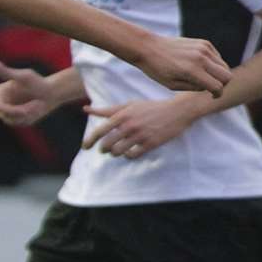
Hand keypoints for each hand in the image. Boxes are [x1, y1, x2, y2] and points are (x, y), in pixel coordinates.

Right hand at [0, 62, 63, 126]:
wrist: (51, 93)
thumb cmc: (37, 82)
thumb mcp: (24, 77)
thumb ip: (8, 73)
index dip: (7, 110)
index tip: (23, 112)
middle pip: (4, 115)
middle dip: (21, 112)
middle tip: (37, 105)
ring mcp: (6, 113)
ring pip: (12, 120)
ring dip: (28, 113)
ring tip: (38, 103)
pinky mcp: (15, 120)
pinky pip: (19, 123)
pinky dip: (30, 117)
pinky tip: (37, 108)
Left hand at [80, 95, 202, 158]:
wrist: (176, 111)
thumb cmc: (149, 107)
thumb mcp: (128, 106)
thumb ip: (106, 110)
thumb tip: (85, 109)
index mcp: (122, 115)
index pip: (100, 131)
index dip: (89, 141)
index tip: (85, 147)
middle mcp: (129, 126)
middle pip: (107, 144)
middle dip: (103, 149)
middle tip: (104, 149)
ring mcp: (140, 135)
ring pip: (118, 152)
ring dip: (114, 153)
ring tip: (116, 151)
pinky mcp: (150, 144)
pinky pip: (132, 155)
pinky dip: (127, 156)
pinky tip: (129, 152)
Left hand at [134, 35, 229, 95]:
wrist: (148, 47)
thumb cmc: (157, 69)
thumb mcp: (172, 85)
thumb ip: (193, 88)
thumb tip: (210, 86)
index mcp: (192, 70)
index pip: (217, 86)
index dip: (217, 94)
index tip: (213, 96)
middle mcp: (201, 58)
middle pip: (226, 75)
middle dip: (222, 84)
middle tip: (211, 88)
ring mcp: (203, 48)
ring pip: (224, 65)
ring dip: (218, 73)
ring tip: (205, 78)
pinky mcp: (203, 42)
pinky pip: (217, 56)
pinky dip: (214, 63)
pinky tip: (202, 67)